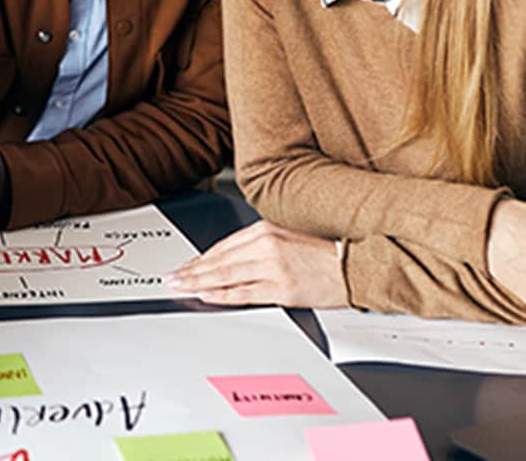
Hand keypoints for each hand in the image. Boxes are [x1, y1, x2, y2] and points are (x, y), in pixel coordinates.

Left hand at [166, 220, 346, 307]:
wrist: (354, 266)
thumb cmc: (323, 256)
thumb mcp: (285, 239)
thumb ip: (257, 246)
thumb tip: (227, 262)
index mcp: (265, 229)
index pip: (222, 246)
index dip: (199, 258)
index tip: (182, 266)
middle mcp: (266, 244)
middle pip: (218, 260)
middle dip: (190, 270)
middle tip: (171, 278)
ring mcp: (273, 266)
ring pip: (225, 275)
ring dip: (198, 281)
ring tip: (180, 286)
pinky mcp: (281, 288)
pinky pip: (244, 293)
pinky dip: (221, 294)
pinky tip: (205, 295)